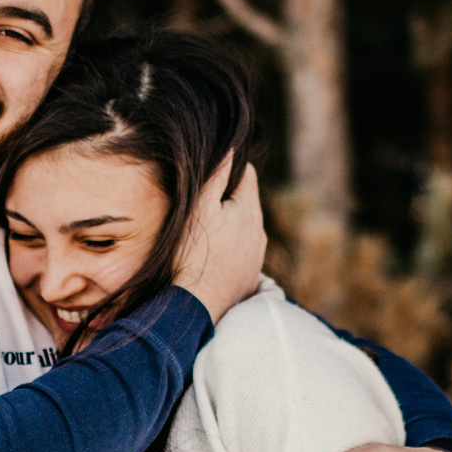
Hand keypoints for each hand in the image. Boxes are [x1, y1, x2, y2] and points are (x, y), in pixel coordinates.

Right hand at [172, 160, 266, 321]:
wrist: (195, 305)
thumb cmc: (192, 254)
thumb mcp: (199, 207)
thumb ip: (216, 176)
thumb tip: (230, 146)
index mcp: (249, 211)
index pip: (247, 175)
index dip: (230, 168)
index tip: (211, 172)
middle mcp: (259, 233)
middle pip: (247, 203)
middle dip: (229, 198)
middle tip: (203, 201)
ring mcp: (256, 258)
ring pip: (245, 230)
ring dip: (230, 226)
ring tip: (205, 231)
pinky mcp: (248, 279)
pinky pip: (242, 255)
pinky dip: (230, 250)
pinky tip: (212, 257)